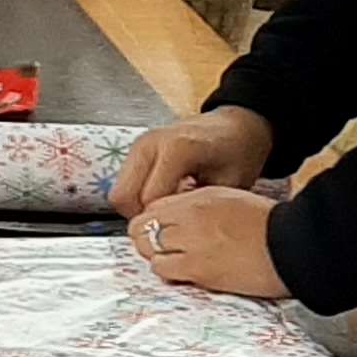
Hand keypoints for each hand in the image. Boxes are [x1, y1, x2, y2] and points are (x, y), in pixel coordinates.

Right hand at [109, 104, 274, 215]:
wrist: (233, 125)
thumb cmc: (237, 153)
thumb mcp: (229, 184)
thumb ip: (199, 207)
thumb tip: (174, 230)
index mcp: (176, 149)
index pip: (149, 200)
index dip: (163, 221)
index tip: (182, 229)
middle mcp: (150, 144)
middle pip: (123, 197)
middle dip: (142, 218)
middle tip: (169, 226)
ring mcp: (139, 145)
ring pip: (119, 193)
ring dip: (138, 209)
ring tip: (169, 212)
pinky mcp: (136, 150)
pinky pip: (125, 184)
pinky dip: (138, 198)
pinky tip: (165, 201)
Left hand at [131, 185, 288, 298]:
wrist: (293, 247)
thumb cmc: (272, 225)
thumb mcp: (232, 200)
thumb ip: (201, 205)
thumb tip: (179, 215)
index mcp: (200, 198)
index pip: (154, 206)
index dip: (153, 219)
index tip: (159, 229)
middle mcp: (190, 217)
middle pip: (142, 226)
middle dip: (145, 236)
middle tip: (159, 246)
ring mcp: (192, 243)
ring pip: (147, 249)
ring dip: (156, 255)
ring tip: (173, 260)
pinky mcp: (198, 269)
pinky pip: (163, 269)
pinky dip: (167, 271)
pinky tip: (183, 272)